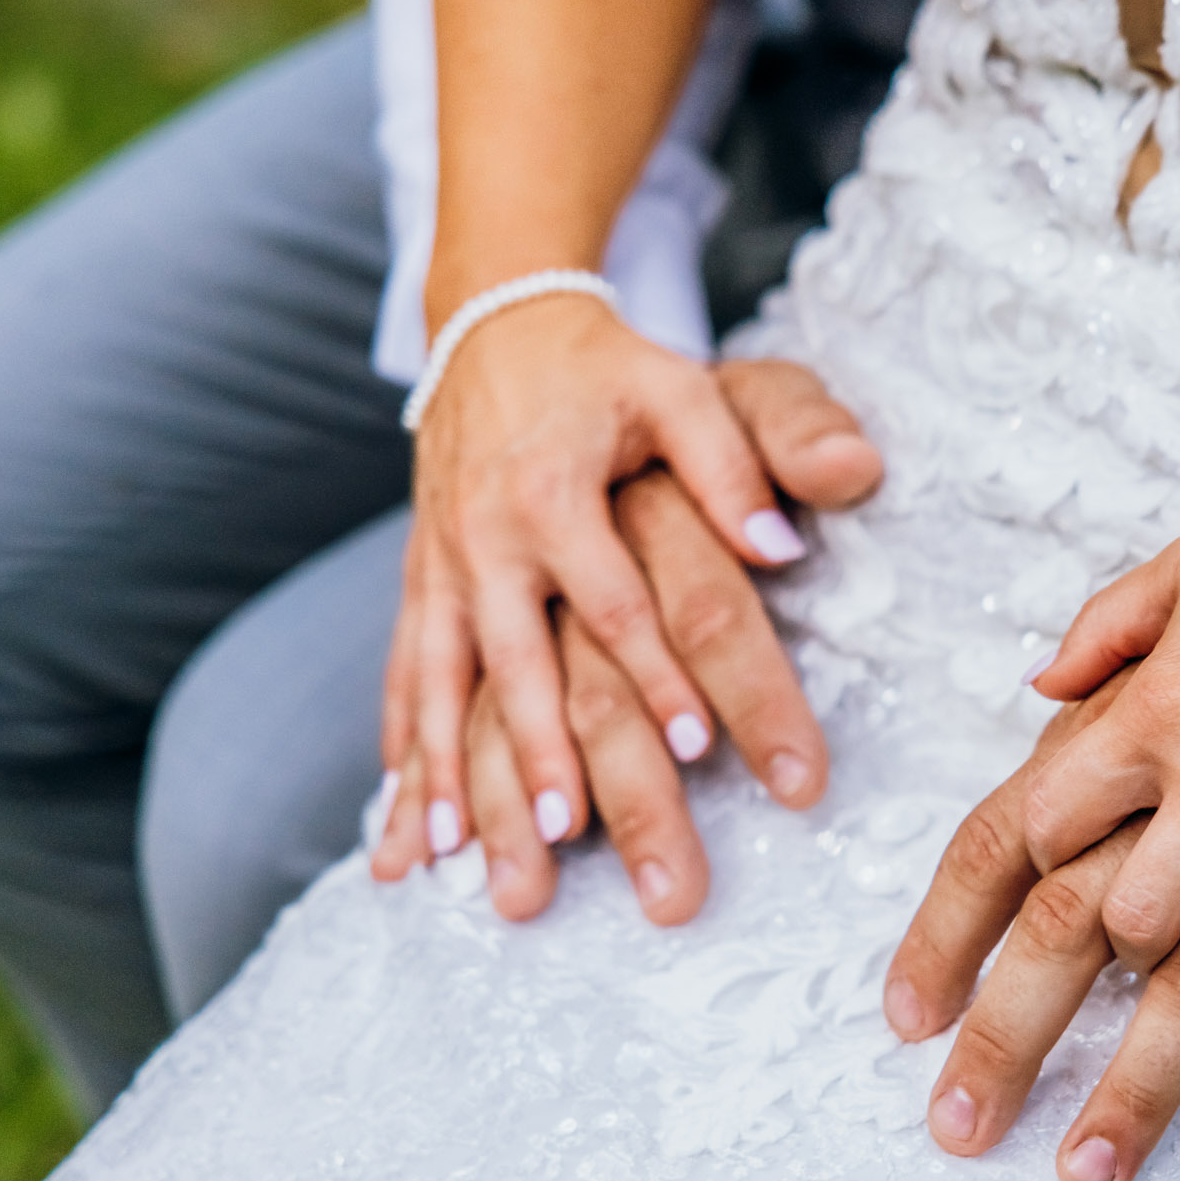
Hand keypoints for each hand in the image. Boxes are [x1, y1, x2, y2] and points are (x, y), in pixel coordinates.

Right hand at [375, 360, 883, 915]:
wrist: (498, 327)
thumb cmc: (608, 369)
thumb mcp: (680, 391)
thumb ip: (735, 465)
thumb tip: (783, 547)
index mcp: (555, 491)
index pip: (613, 600)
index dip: (654, 672)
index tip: (693, 744)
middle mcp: (486, 535)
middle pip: (516, 661)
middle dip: (538, 754)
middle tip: (566, 834)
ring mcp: (443, 563)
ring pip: (439, 680)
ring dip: (445, 769)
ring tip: (453, 853)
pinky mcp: (420, 580)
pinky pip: (403, 672)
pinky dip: (400, 747)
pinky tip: (396, 820)